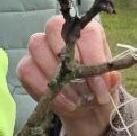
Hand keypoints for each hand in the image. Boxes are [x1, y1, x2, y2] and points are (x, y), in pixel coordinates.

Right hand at [15, 15, 121, 135]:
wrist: (84, 107)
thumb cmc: (96, 89)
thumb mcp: (109, 86)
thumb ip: (110, 80)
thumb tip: (106, 79)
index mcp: (87, 32)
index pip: (86, 33)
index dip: (93, 59)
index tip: (100, 85)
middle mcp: (60, 33)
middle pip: (53, 28)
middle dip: (68, 62)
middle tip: (81, 89)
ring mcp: (39, 47)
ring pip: (37, 47)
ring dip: (55, 76)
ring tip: (74, 100)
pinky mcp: (26, 66)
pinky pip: (27, 71)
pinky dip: (43, 89)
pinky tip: (59, 102)